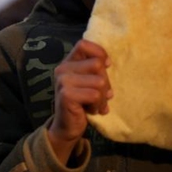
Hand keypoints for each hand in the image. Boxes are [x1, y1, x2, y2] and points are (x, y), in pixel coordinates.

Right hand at [49, 39, 111, 162]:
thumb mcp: (88, 82)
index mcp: (67, 63)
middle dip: (105, 82)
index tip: (106, 67)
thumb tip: (108, 62)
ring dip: (103, 97)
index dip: (99, 53)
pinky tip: (92, 110)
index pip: (84, 44)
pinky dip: (98, 105)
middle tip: (100, 96)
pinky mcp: (66, 94)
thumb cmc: (82, 103)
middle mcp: (62, 69)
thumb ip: (94, 70)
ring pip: (99, 81)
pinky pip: (95, 95)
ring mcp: (63, 81)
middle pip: (97, 65)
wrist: (67, 127)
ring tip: (96, 104)